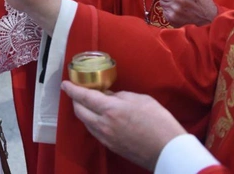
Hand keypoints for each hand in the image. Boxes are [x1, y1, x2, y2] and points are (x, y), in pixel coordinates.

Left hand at [61, 82, 185, 170]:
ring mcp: (106, 138)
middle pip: (80, 111)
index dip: (72, 89)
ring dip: (84, 112)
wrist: (168, 150)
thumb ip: (120, 96)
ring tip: (90, 103)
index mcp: (110, 110)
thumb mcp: (140, 99)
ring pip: (86, 122)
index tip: (65, 84)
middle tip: (79, 92)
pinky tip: (100, 117)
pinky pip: (95, 131)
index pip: (84, 97)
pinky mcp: (111, 146)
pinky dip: (92, 122)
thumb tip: (108, 96)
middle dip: (76, 100)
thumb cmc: (158, 121)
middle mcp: (103, 124)